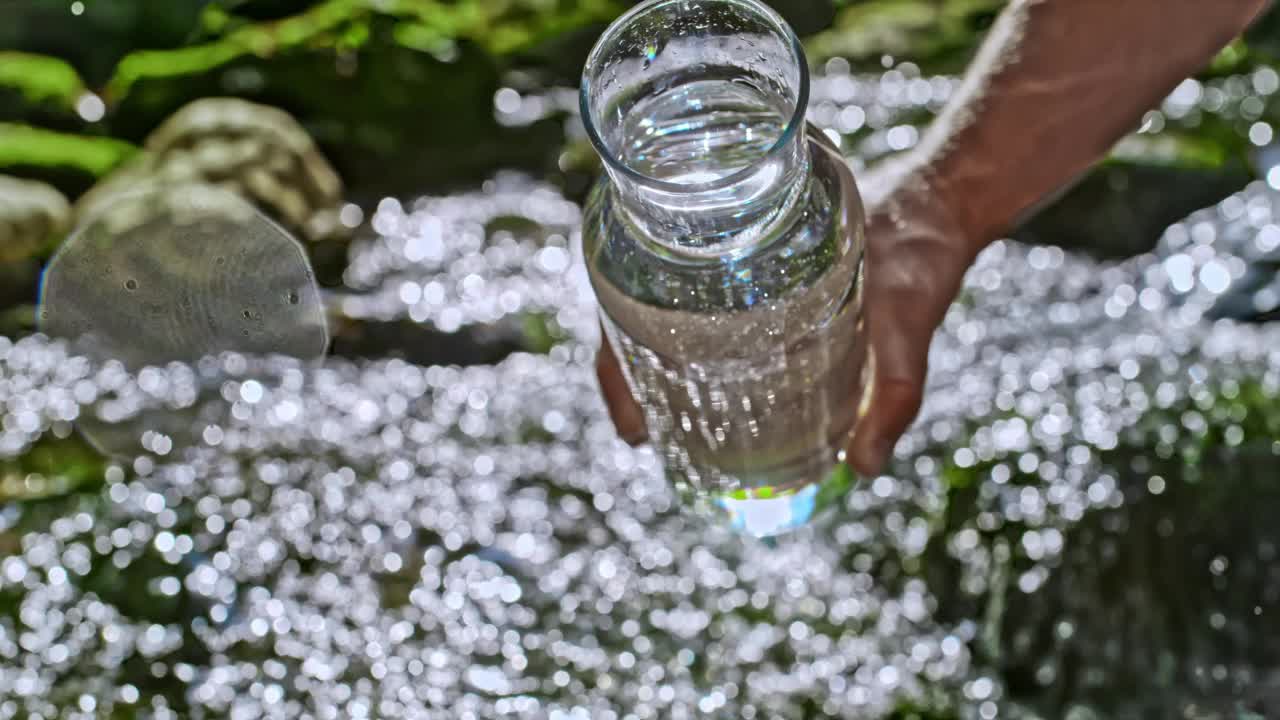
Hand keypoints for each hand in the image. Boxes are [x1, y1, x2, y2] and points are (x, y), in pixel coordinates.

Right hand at [595, 156, 979, 475]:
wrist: (944, 195)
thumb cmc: (923, 242)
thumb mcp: (909, 313)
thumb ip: (897, 387)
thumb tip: (865, 466)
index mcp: (736, 234)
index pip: (639, 285)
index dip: (617, 356)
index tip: (632, 423)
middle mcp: (722, 239)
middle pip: (636, 303)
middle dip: (625, 369)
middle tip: (639, 432)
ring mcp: (734, 251)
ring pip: (660, 306)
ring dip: (648, 359)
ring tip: (656, 421)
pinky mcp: (757, 265)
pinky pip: (699, 303)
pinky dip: (686, 344)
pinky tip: (699, 387)